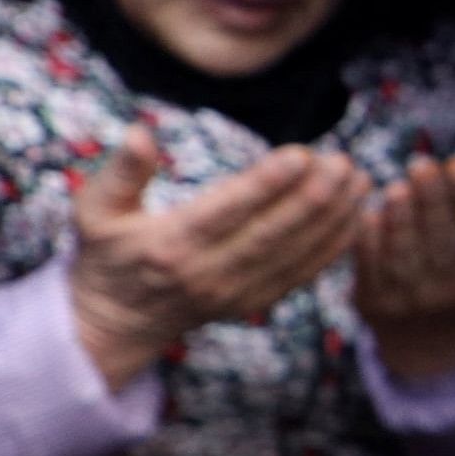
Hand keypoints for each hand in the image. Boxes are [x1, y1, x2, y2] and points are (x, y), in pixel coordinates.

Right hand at [67, 121, 371, 387]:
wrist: (116, 322)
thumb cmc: (107, 255)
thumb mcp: (94, 211)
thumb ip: (120, 173)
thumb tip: (140, 133)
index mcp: (169, 245)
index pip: (226, 212)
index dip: (266, 184)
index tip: (301, 154)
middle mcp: (207, 273)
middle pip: (271, 234)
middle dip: (314, 198)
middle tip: (343, 161)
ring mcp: (235, 293)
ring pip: (294, 254)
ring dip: (333, 218)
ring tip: (360, 180)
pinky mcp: (255, 303)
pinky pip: (301, 274)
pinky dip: (333, 247)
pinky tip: (357, 216)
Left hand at [352, 153, 454, 381]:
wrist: (434, 343)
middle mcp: (450, 289)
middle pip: (441, 238)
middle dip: (431, 198)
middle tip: (421, 163)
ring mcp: (411, 298)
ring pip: (405, 253)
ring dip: (399, 218)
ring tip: (396, 187)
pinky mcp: (375, 303)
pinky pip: (371, 268)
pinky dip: (370, 240)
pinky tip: (370, 211)